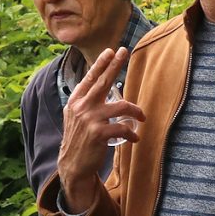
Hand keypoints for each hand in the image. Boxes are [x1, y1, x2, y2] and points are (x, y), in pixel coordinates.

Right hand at [56, 47, 142, 210]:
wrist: (72, 165)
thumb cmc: (79, 140)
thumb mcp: (76, 118)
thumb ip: (86, 103)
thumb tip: (104, 89)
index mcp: (75, 102)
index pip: (89, 78)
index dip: (101, 64)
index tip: (111, 51)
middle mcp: (81, 107)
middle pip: (102, 82)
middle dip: (115, 65)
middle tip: (125, 51)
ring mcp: (90, 120)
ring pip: (121, 106)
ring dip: (136, 112)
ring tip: (141, 117)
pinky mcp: (99, 133)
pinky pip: (123, 128)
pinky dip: (132, 133)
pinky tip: (135, 138)